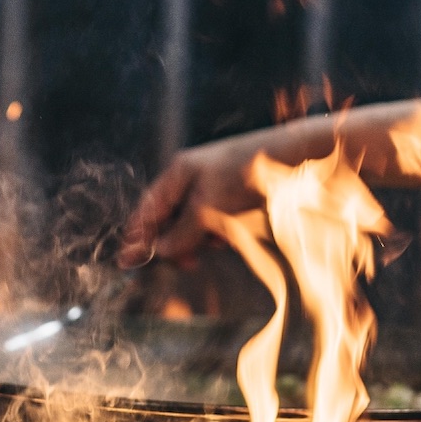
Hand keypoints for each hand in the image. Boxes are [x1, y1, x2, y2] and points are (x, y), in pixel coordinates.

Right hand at [119, 134, 266, 265]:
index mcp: (178, 173)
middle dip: (175, 242)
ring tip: (217, 243)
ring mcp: (213, 187)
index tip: (127, 260)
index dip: (138, 236)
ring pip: (194, 224)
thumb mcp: (207, 206)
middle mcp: (192, 179)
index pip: (148, 209)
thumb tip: (161, 250)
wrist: (293, 159)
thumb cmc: (245, 175)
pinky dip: (218, 233)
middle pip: (170, 219)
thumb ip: (182, 231)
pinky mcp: (233, 197)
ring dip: (200, 239)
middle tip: (187, 262)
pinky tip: (231, 236)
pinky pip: (215, 222)